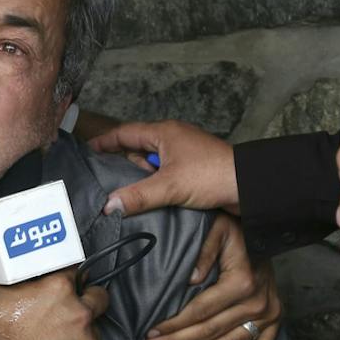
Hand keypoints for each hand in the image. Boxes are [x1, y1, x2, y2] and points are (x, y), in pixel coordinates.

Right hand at [0, 273, 108, 339]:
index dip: (71, 277)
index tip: (69, 283)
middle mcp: (79, 313)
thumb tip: (21, 272)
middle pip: (99, 298)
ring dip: (82, 334)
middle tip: (74, 309)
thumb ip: (21, 279)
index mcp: (60, 288)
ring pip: (94, 333)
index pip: (76, 271)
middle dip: (90, 301)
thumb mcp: (1, 290)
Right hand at [88, 120, 238, 216]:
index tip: (89, 151)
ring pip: (153, 166)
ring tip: (132, 197)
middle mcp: (174, 140)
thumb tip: (109, 205)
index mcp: (165, 133)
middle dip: (125, 167)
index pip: (125, 133)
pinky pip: (167, 176)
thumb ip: (137, 196)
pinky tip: (154, 201)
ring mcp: (185, 155)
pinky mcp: (195, 171)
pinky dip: (158, 187)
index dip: (105, 142)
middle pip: (138, 150)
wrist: (250, 186)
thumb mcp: (169, 186)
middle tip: (109, 184)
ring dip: (144, 180)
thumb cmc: (213, 175)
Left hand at [145, 213, 282, 339]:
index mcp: (241, 282)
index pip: (200, 312)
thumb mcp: (218, 230)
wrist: (268, 232)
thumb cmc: (238, 230)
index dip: (174, 325)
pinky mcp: (275, 318)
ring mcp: (268, 313)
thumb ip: (204, 252)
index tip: (152, 333)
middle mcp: (257, 301)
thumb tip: (190, 279)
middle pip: (211, 331)